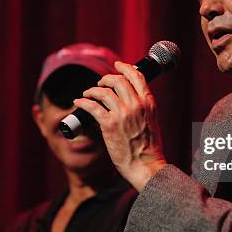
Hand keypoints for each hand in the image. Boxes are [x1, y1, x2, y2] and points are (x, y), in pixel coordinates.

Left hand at [74, 61, 166, 190]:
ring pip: (103, 91)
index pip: (137, 76)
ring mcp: (122, 114)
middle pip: (118, 80)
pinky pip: (92, 106)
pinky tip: (78, 101)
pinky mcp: (109, 125)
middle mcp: (136, 105)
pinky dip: (83, 101)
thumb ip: (144, 109)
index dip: (125, 68)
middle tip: (100, 84)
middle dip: (106, 79)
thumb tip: (132, 101)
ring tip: (87, 94)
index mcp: (149, 103)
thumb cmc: (149, 148)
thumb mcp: (153, 121)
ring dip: (92, 90)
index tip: (118, 65)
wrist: (146, 166)